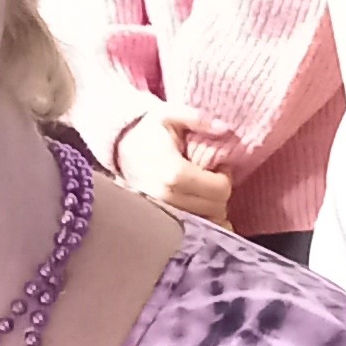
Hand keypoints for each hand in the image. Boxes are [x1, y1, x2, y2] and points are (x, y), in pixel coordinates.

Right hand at [117, 112, 234, 223]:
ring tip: (203, 189)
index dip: (226, 178)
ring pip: (207, 222)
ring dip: (212, 207)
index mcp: (173, 172)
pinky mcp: (159, 221)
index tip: (220, 166)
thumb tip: (224, 129)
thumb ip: (197, 118)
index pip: (219, 190)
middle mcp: (168, 197)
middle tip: (213, 177)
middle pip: (216, 209)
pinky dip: (203, 220)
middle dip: (220, 193)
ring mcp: (162, 213)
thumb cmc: (148, 131)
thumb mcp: (169, 114)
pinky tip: (198, 203)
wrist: (120, 148)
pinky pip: (193, 231)